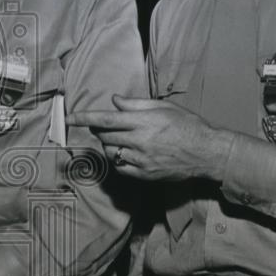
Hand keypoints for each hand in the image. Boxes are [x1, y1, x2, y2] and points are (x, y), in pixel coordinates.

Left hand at [68, 96, 233, 181]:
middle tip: (111, 127)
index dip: (84, 118)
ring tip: (124, 140)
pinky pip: (121, 168)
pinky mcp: (145, 174)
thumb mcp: (164, 107)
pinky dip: (120, 160)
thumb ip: (136, 104)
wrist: (206, 152)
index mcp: (142, 121)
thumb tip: (115, 101)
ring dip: (110, 145)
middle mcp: (139, 140)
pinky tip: (129, 154)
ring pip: (111, 152)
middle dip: (102, 130)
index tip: (69, 119)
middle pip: (105, 136)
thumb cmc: (187, 125)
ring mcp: (141, 159)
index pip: (106, 119)